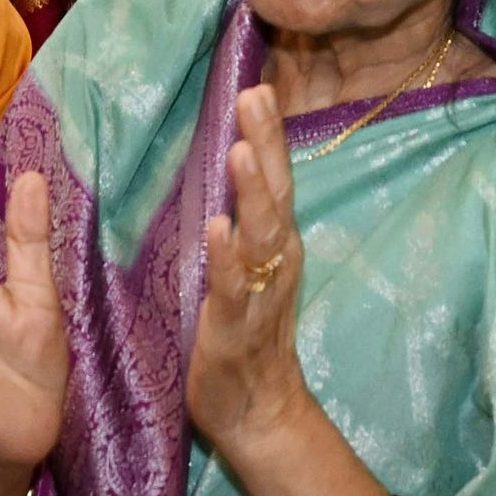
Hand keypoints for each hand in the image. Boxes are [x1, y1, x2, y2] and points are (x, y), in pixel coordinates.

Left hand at [185, 87, 320, 464]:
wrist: (259, 411)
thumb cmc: (243, 329)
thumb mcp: (245, 263)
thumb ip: (242, 215)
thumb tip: (227, 157)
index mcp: (275, 240)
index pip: (275, 176)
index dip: (269, 132)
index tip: (259, 84)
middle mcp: (277, 258)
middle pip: (276, 192)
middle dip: (265, 143)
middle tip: (254, 94)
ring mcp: (260, 293)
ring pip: (262, 234)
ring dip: (252, 193)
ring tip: (239, 152)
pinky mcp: (236, 329)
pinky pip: (234, 288)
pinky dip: (228, 259)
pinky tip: (219, 230)